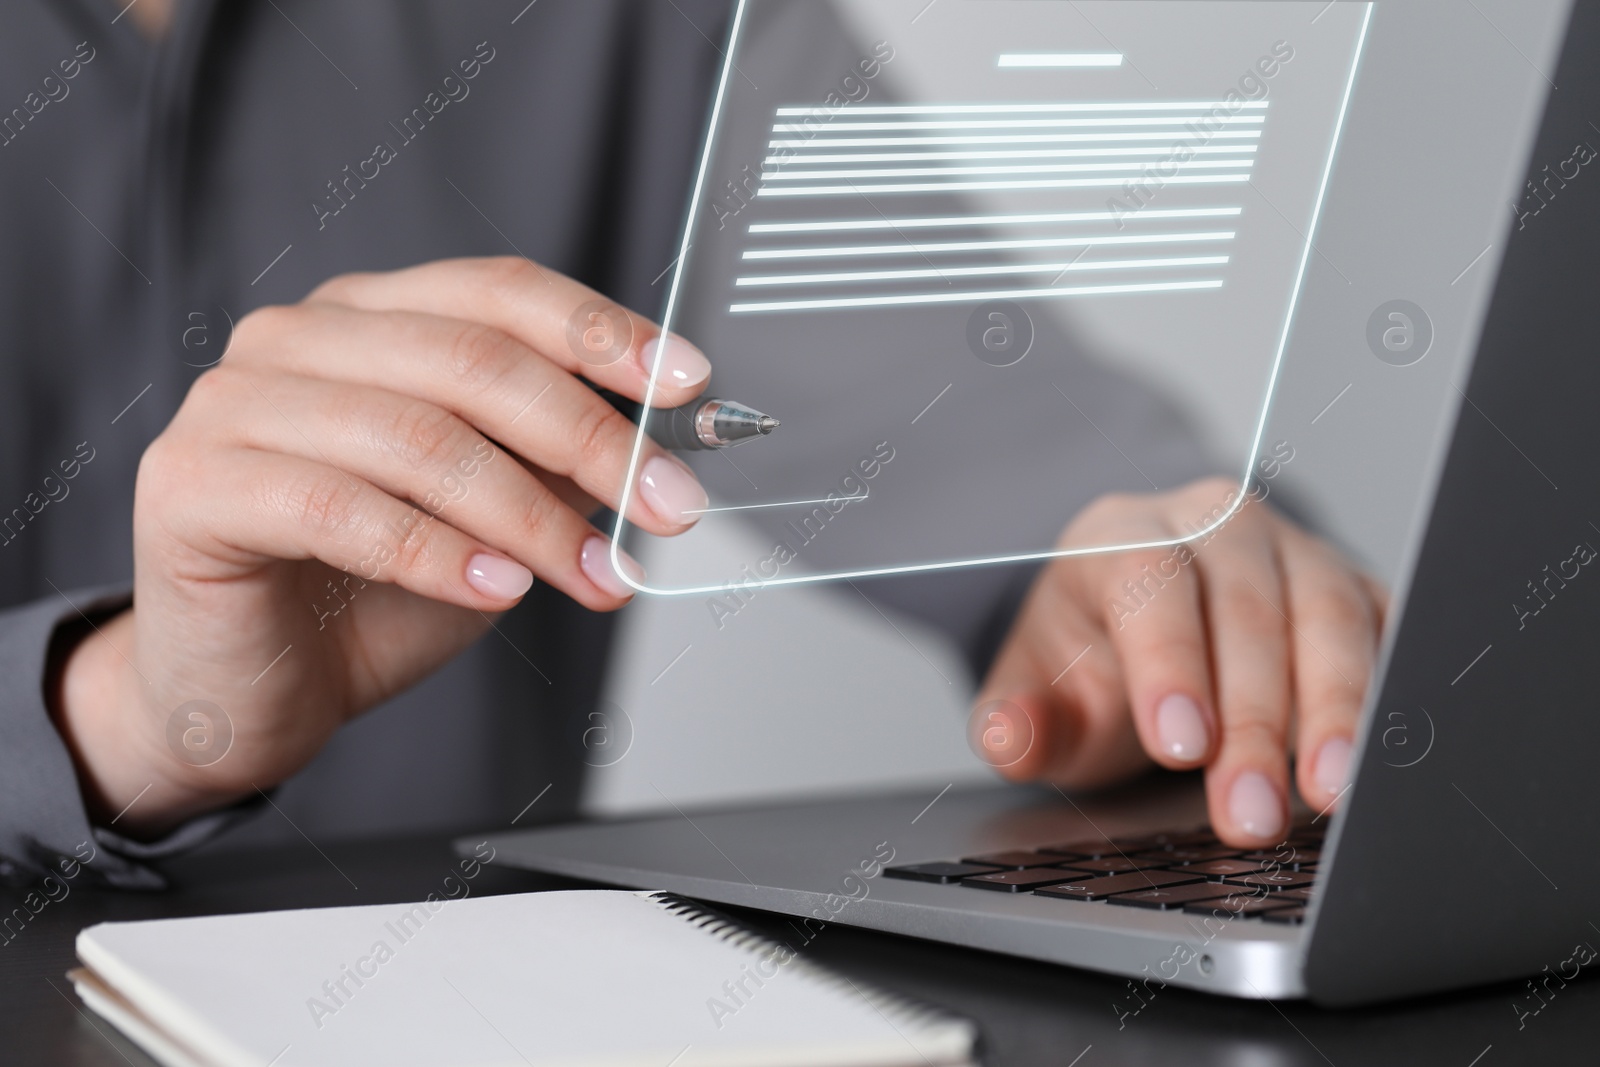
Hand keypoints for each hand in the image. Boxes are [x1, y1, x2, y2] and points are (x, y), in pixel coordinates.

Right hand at [54, 258, 711, 835]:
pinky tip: (499, 589)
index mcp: (371, 319)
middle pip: (472, 359)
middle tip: (665, 504)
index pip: (500, 292)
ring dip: (531, 516)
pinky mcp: (193, 485)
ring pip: (417, 436)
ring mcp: (234, 403)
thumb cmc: (364, 594)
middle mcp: (299, 339)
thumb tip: (656, 448)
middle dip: (591, 437)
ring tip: (599, 572)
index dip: (602, 332)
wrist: (250, 689)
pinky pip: (342, 508)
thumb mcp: (491, 519)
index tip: (686, 384)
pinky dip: (439, 553)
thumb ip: (552, 468)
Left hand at [971, 477, 1386, 846]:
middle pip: (1246, 606)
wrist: (1143, 626)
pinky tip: (1379, 762)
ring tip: (1328, 795)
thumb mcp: (1038, 692)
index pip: (1151, 579)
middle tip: (1248, 814)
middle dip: (1252, 720)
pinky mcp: (1356, 590)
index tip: (1181, 746)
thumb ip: (1016, 722)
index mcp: (1121, 534)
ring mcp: (1294, 551)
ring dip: (1334, 711)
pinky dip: (1385, 696)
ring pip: (1329, 614)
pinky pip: (1386, 633)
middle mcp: (1213, 525)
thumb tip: (1009, 739)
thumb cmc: (1094, 658)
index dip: (1170, 661)